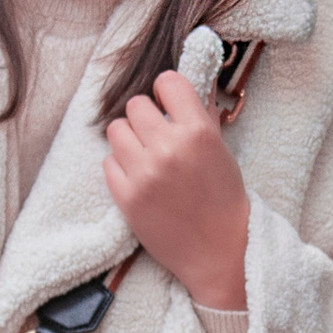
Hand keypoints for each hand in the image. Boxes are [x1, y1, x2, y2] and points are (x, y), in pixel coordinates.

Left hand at [103, 69, 250, 310]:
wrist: (220, 251)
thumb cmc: (224, 199)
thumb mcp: (221, 151)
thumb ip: (200, 116)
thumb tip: (186, 83)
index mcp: (198, 132)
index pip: (168, 82)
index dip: (167, 91)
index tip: (169, 102)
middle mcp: (169, 148)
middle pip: (135, 105)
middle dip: (146, 118)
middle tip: (157, 135)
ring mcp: (144, 173)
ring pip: (116, 130)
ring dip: (129, 139)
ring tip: (146, 156)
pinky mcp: (126, 197)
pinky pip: (108, 162)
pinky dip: (121, 167)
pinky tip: (140, 179)